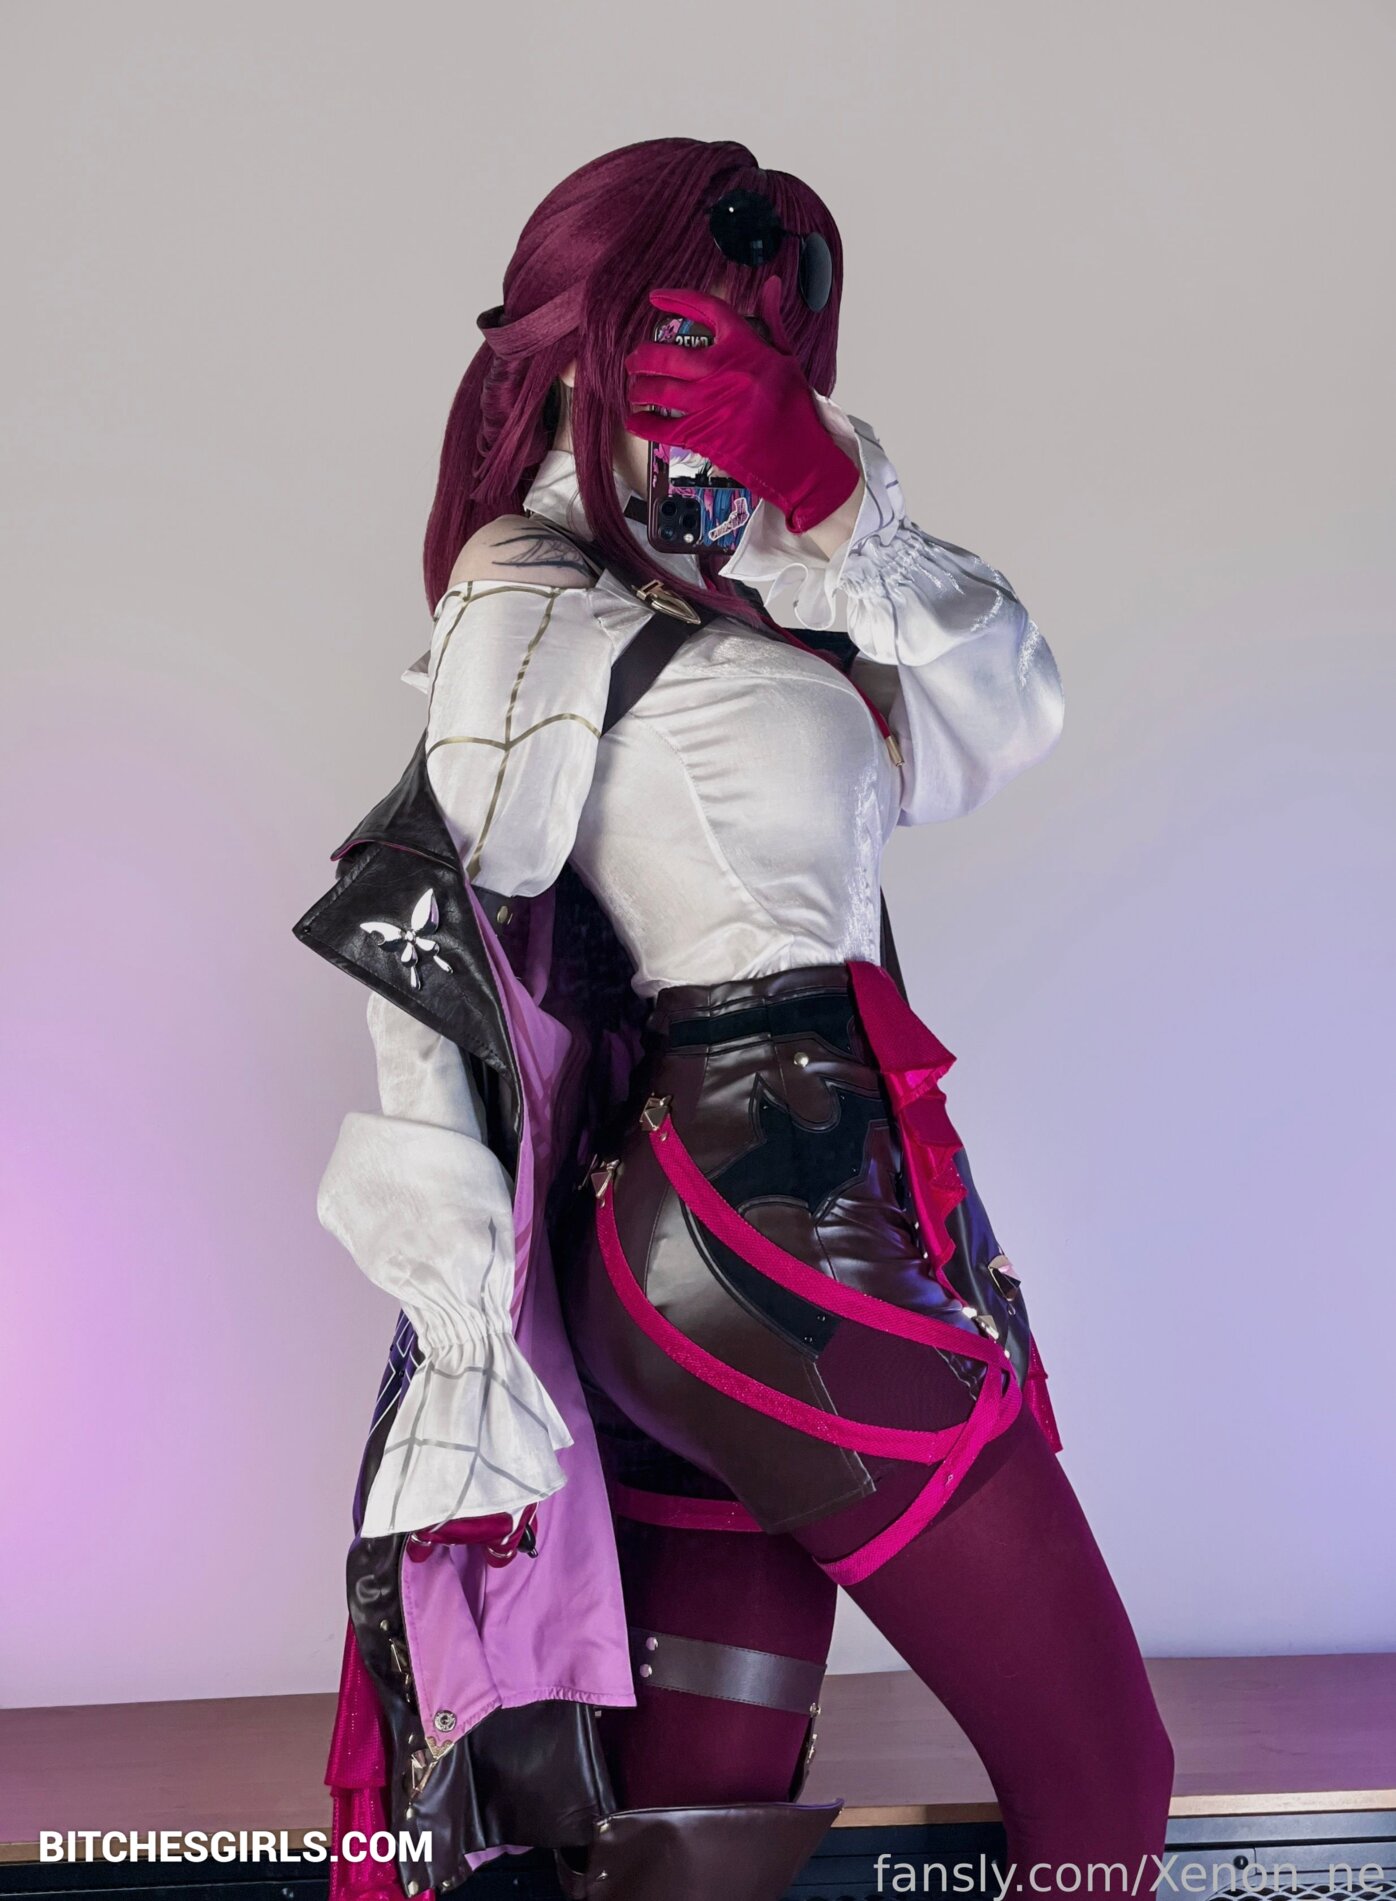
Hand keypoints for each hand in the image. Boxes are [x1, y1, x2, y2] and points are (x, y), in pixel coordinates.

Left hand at [624, 279, 859, 535]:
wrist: (800, 456)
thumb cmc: (796, 409)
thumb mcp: (787, 357)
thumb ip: (772, 320)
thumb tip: (772, 286)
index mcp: (743, 347)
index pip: (706, 310)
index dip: (677, 300)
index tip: (658, 298)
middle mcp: (722, 371)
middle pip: (667, 355)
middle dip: (643, 356)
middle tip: (634, 359)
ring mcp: (710, 404)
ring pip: (659, 390)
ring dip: (639, 388)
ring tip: (633, 388)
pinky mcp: (704, 435)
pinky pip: (662, 428)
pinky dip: (642, 424)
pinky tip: (634, 421)